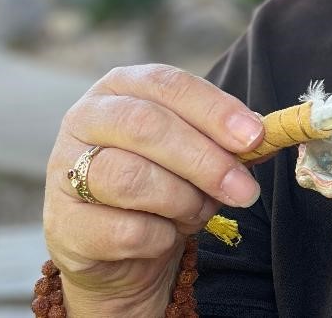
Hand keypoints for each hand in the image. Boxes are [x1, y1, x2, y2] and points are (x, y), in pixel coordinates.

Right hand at [43, 64, 263, 317]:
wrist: (122, 246)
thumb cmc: (166, 179)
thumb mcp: (198, 148)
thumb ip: (228, 138)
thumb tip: (267, 135)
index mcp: (122, 86)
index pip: (168, 85)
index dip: (214, 109)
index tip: (254, 137)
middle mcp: (86, 118)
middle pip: (147, 127)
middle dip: (206, 160)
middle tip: (245, 190)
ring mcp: (65, 170)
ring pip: (132, 178)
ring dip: (183, 201)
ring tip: (201, 211)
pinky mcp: (64, 224)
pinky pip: (125, 230)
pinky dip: (160, 237)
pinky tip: (166, 234)